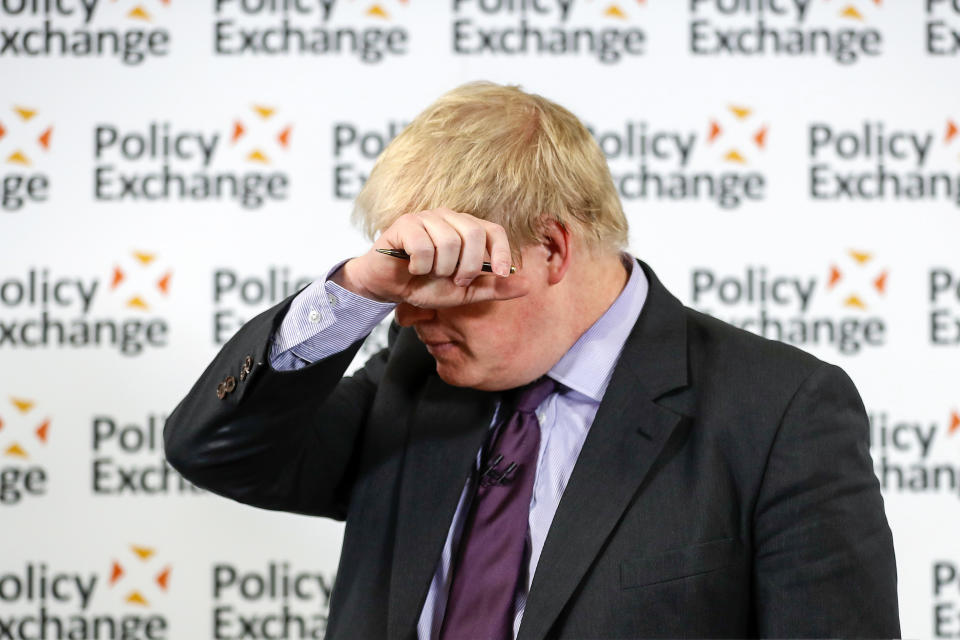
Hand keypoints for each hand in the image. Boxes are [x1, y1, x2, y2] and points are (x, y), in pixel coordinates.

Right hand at [334, 208, 527, 307]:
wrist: (389, 288)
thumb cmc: (426, 285)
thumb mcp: (464, 292)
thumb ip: (493, 288)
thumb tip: (528, 285)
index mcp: (466, 229)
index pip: (494, 230)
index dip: (501, 250)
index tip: (500, 272)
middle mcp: (449, 218)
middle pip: (474, 233)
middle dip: (468, 265)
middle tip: (457, 279)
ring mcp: (426, 218)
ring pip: (448, 241)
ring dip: (441, 268)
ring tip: (431, 273)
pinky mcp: (405, 224)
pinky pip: (423, 245)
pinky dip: (421, 265)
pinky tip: (414, 268)